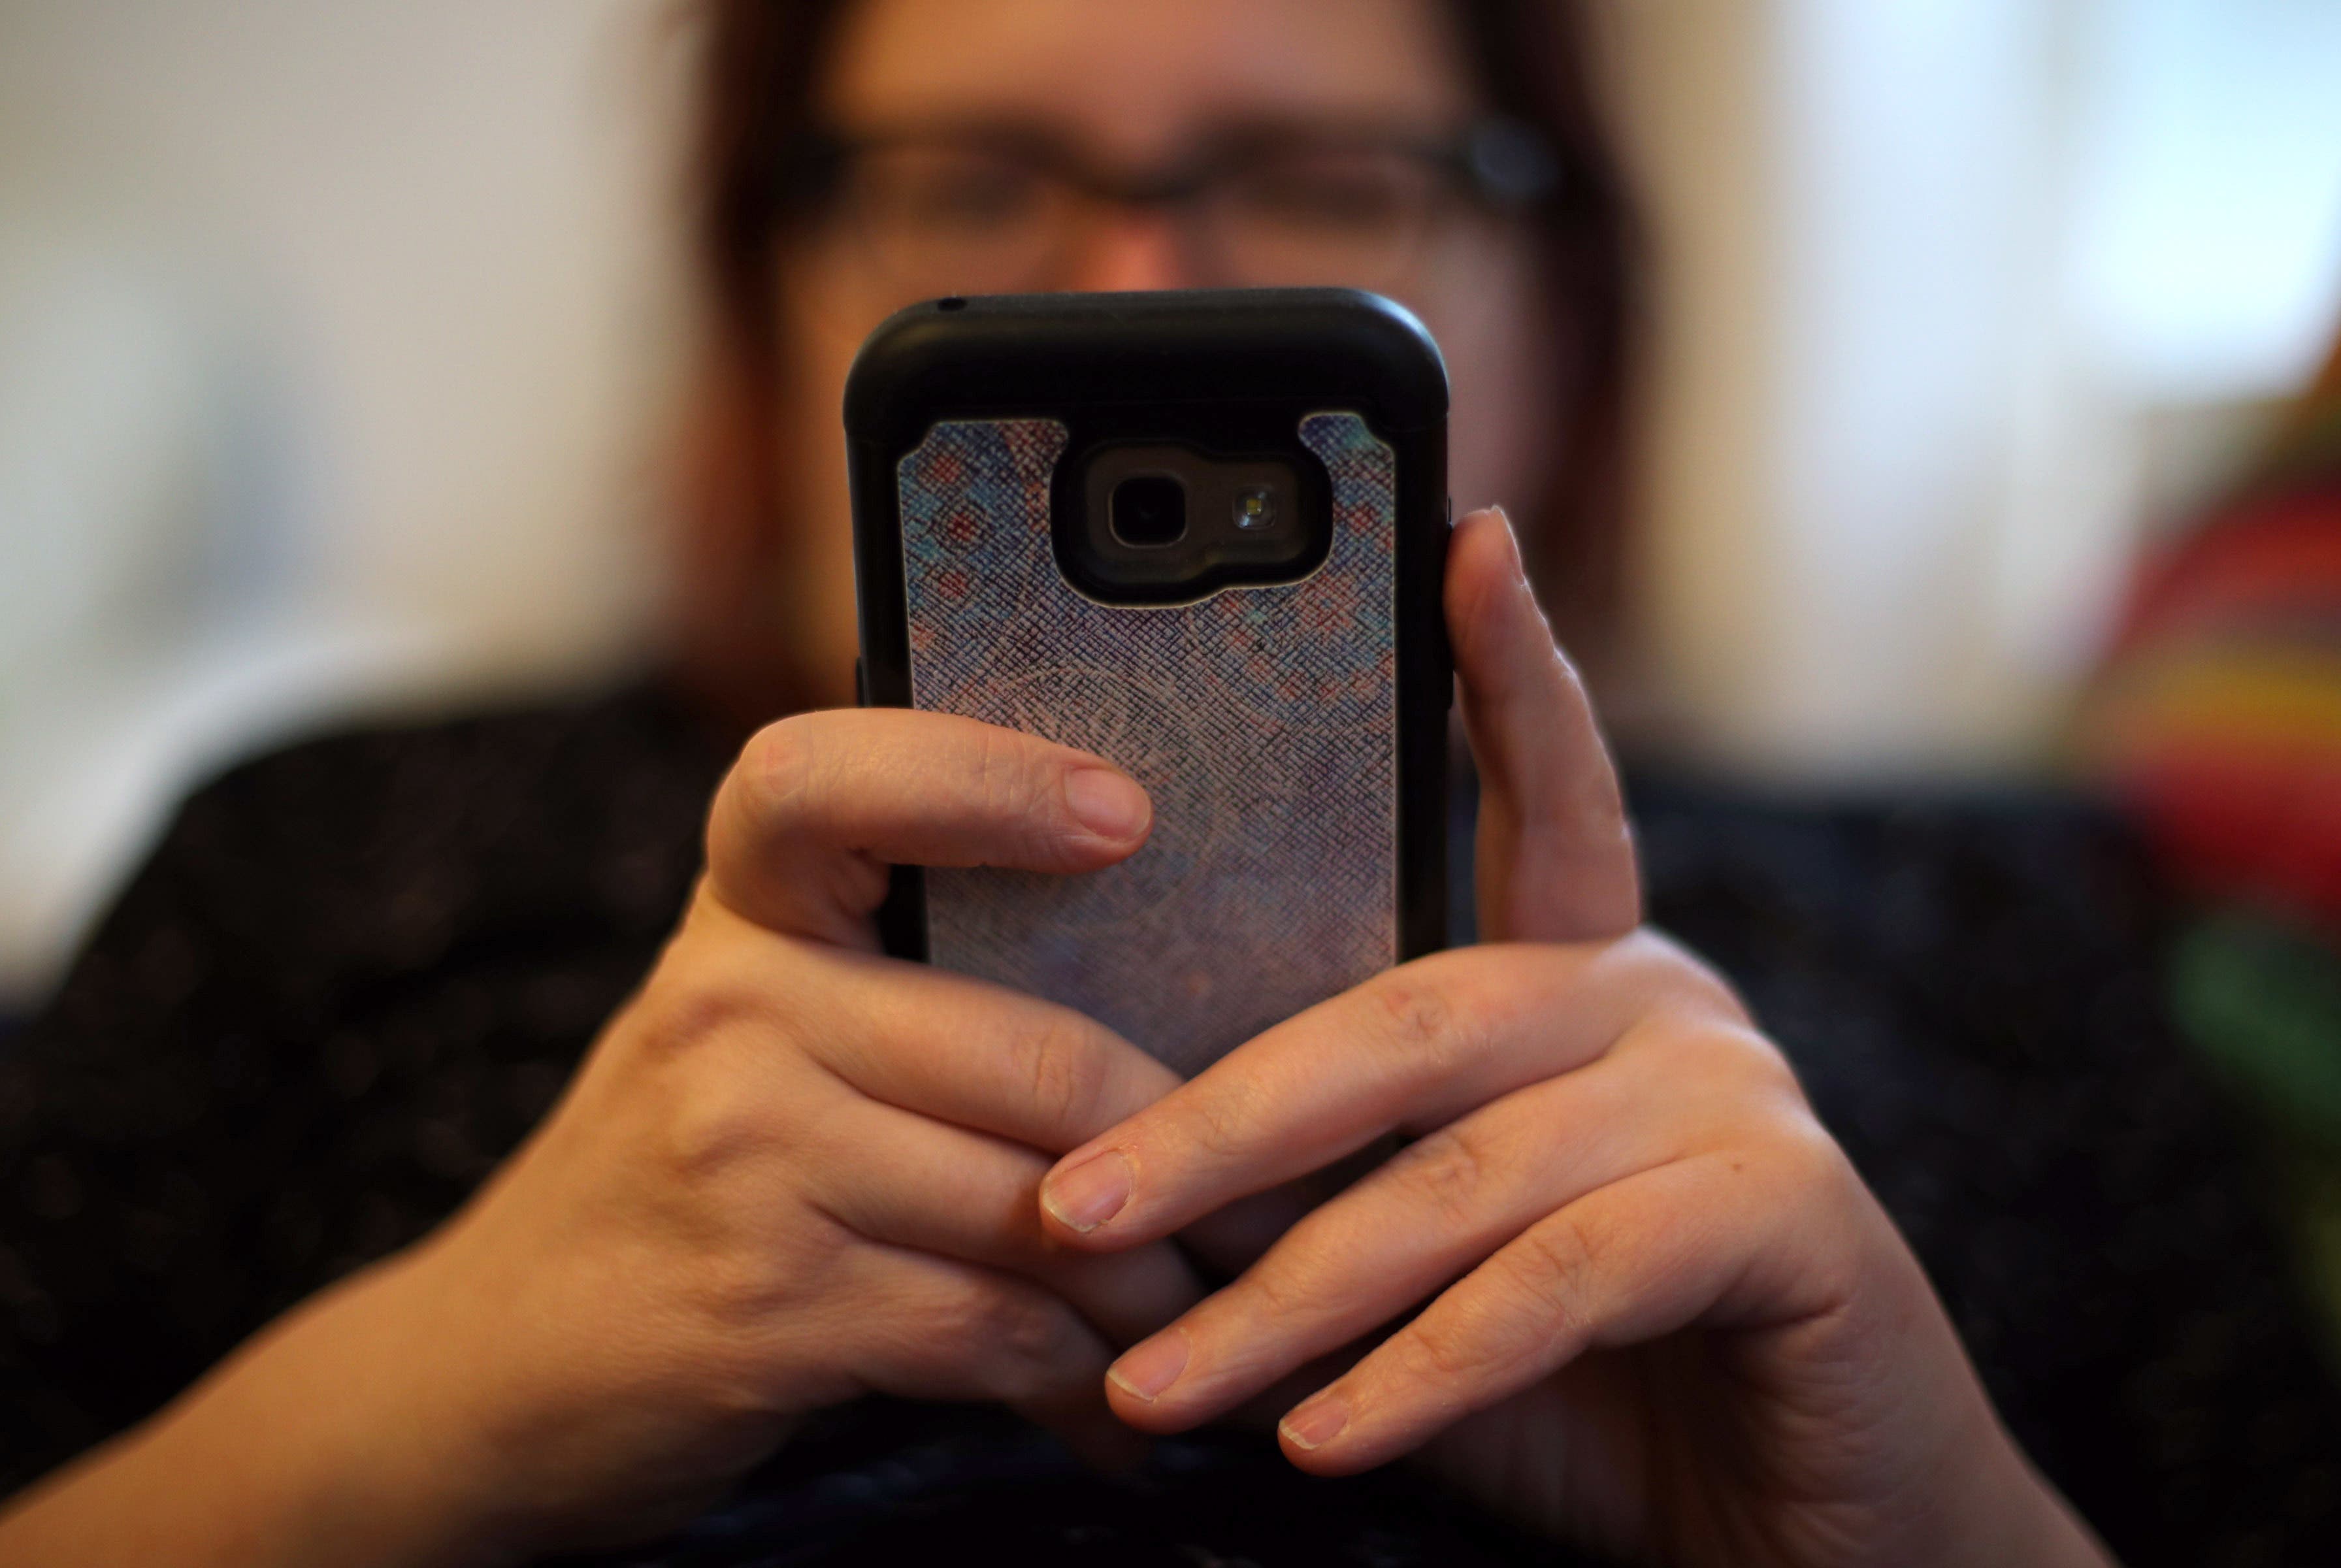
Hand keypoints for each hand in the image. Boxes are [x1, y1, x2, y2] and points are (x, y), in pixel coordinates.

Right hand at [0, 710, 1204, 1567]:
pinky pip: (996, 1333)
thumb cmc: (671, 1182)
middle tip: (1280, 1200)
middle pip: (1035, 1052)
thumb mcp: (743, 1037)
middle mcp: (730, 1013)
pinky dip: (1086, 1388)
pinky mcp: (764, 1308)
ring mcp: (740, 1160)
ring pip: (1041, 1207)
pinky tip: (1121, 1420)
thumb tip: (1158, 1006)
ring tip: (1219, 1318)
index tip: (1126, 812)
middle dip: (1190, 1150)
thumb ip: (894, 991)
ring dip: (1158, 1290)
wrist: (478, 1369)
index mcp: (736, 923)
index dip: (982, 776)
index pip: (824, 782)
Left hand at [1035, 510, 2111, 1567]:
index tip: (1463, 533)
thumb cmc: (1598, 1374)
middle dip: (1218, 1128)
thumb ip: (1336, 1186)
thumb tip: (1110, 1178)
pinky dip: (1427, 1372)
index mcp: (1584, 966)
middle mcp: (1663, 998)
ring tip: (1152, 1390)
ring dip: (1287, 1303)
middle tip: (1067, 1209)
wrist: (1810, 1511)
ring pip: (1461, 1177)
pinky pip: (1561, 1283)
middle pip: (1408, 1019)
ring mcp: (1734, 1095)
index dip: (1506, 665)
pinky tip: (1323, 1438)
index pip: (1542, 790)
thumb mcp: (1442, 1253)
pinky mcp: (1787, 1215)